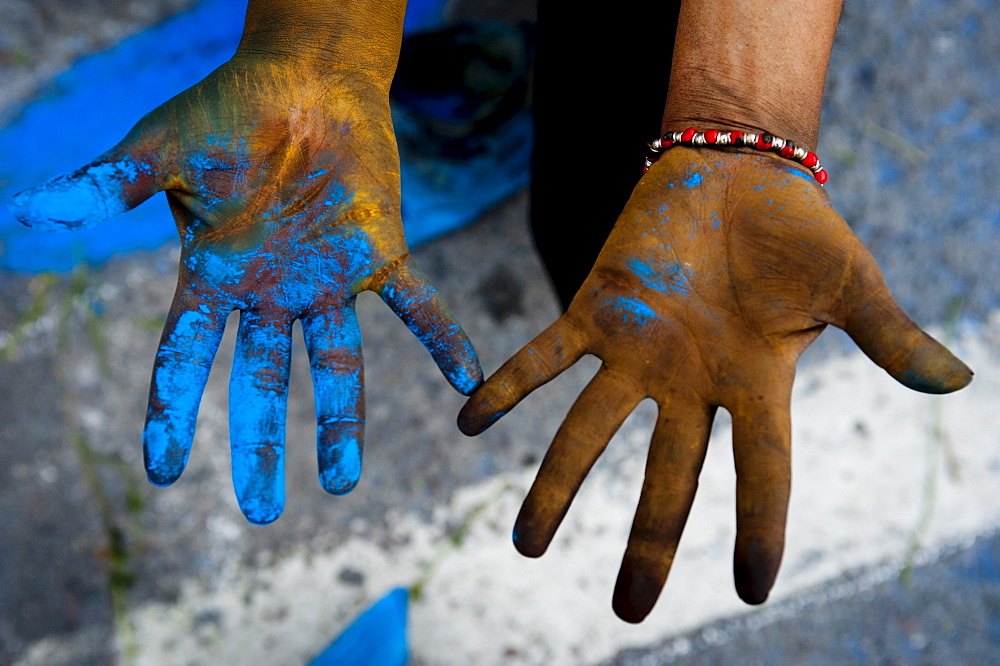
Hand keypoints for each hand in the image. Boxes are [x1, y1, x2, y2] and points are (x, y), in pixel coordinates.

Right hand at [10, 43, 480, 524]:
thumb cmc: (227, 111)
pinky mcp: (380, 253)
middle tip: (266, 511)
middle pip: (263, 380)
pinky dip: (442, 337)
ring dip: (342, 419)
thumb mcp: (162, 149)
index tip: (162, 471)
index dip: (171, 410)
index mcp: (216, 276)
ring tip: (345, 482)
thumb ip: (111, 185)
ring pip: (337, 362)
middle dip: (263, 444)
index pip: (186, 355)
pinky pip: (417, 304)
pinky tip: (470, 378)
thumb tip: (32, 211)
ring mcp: (329, 279)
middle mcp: (273, 291)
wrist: (304, 80)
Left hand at [458, 147, 971, 620]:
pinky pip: (542, 356)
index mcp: (754, 385)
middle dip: (647, 541)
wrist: (735, 169)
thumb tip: (954, 380)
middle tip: (627, 610)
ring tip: (523, 545)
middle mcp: (688, 383)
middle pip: (666, 477)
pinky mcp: (594, 310)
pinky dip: (506, 385)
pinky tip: (468, 421)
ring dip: (555, 485)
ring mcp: (636, 352)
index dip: (759, 528)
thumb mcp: (850, 284)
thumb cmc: (798, 228)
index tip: (753, 589)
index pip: (761, 473)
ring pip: (589, 431)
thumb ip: (886, 336)